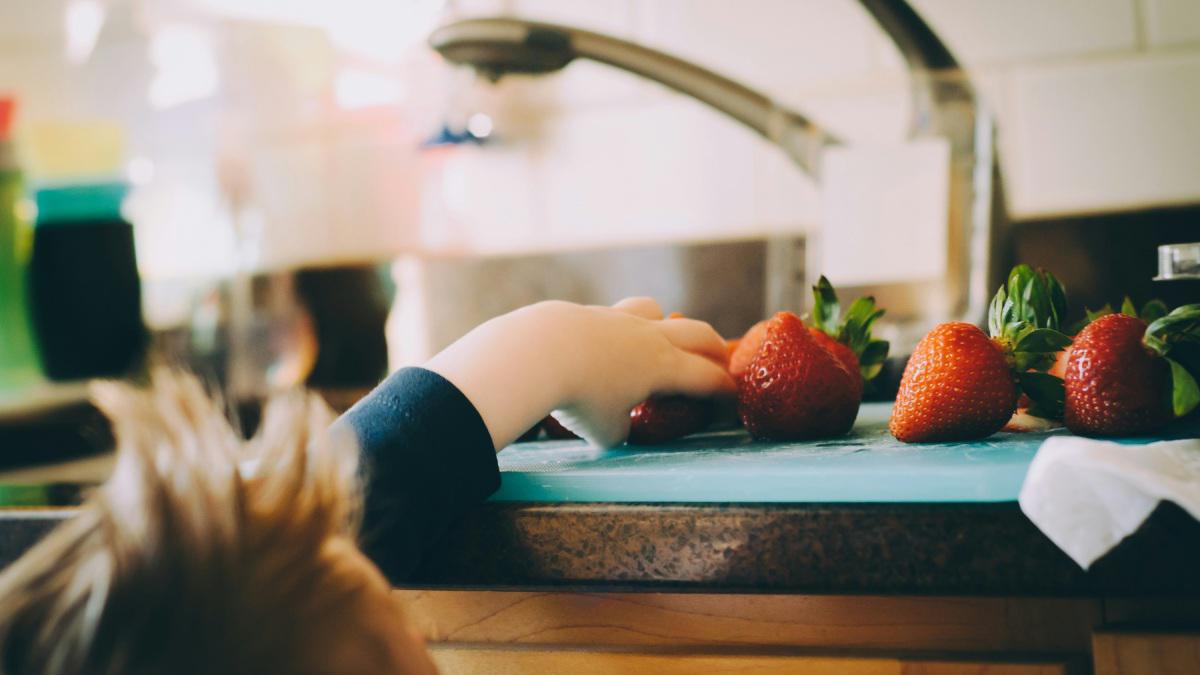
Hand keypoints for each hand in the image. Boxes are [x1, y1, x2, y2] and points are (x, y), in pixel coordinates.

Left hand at [424, 298, 733, 448]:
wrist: (538, 353)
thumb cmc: (579, 398)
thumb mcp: (606, 432)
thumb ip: (620, 430)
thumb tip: (617, 427)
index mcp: (664, 367)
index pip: (708, 378)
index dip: (725, 391)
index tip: (733, 399)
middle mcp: (649, 337)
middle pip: (697, 333)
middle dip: (713, 348)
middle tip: (720, 361)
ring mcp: (618, 319)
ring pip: (655, 311)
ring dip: (667, 324)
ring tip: (661, 339)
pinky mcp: (589, 313)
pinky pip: (616, 315)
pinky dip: (621, 329)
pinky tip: (606, 343)